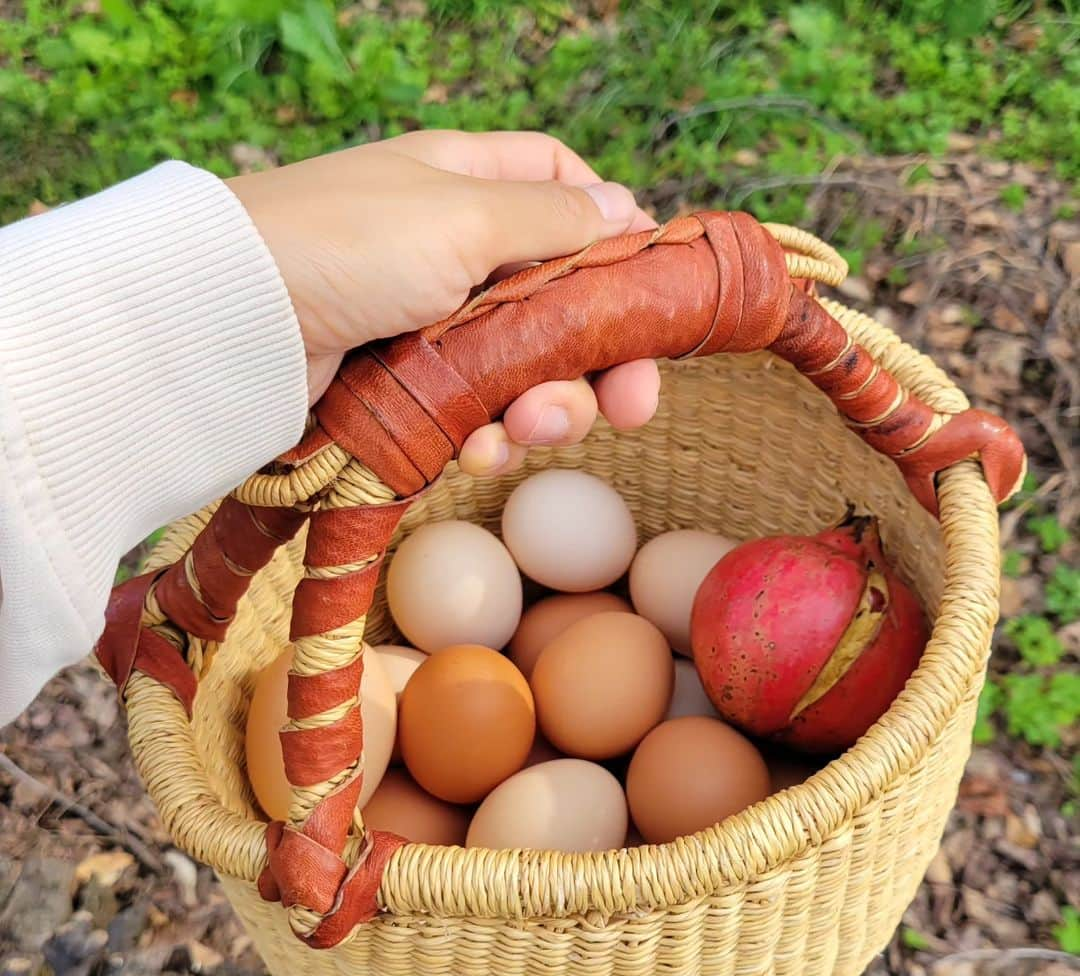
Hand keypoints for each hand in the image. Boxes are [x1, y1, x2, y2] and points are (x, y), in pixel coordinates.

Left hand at [226, 130, 659, 475]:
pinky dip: (487, 438)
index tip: (648, 288)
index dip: (611, 235)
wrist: (236, 323)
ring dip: (546, 409)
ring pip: (525, 373)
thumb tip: (629, 209)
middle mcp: (454, 250)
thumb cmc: (345, 244)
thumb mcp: (462, 214)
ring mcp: (430, 324)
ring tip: (532, 430)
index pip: (562, 189)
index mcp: (468, 184)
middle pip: (561, 303)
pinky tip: (481, 452)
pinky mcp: (407, 389)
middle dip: (601, 358)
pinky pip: (473, 416)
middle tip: (633, 408)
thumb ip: (552, 218)